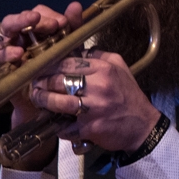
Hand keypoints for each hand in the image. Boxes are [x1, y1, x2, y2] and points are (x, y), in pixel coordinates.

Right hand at [0, 1, 84, 127]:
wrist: (52, 102)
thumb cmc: (61, 71)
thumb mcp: (71, 49)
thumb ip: (73, 27)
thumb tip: (75, 5)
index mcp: (38, 30)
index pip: (38, 13)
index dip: (47, 15)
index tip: (62, 23)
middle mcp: (21, 37)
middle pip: (15, 19)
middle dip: (25, 18)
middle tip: (37, 19)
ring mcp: (10, 50)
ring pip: (4, 34)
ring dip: (13, 33)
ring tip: (26, 40)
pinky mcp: (2, 65)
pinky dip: (6, 53)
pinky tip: (18, 55)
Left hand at [31, 51, 161, 153]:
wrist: (143, 126)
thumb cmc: (128, 95)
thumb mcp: (119, 67)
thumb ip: (97, 56)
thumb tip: (73, 50)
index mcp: (104, 69)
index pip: (67, 62)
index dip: (49, 65)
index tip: (40, 68)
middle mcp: (99, 86)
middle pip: (58, 80)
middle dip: (41, 82)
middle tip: (35, 84)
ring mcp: (94, 108)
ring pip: (57, 102)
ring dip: (42, 101)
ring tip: (38, 98)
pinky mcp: (90, 128)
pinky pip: (65, 125)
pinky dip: (56, 124)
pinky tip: (52, 121)